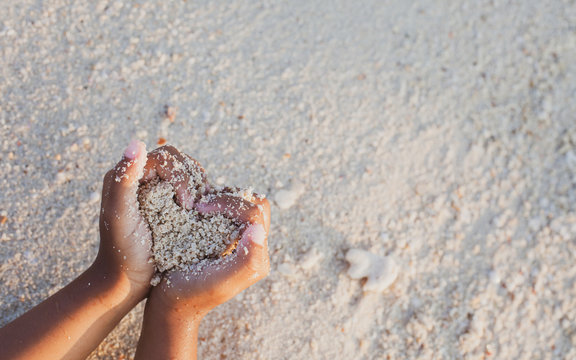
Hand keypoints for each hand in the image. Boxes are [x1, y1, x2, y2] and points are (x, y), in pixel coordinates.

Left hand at [96, 142, 201, 296]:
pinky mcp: (170, 206)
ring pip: (188, 176)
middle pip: (179, 163)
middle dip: (192, 181)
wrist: (127, 280)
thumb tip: (137, 143)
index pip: (165, 157)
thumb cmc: (122, 250)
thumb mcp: (121, 213)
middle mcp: (142, 179)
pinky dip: (201, 199)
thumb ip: (125, 177)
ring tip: (199, 210)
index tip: (186, 202)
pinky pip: (191, 192)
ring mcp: (158, 193)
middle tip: (194, 207)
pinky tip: (203, 213)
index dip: (181, 175)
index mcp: (127, 175)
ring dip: (199, 189)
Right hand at [149, 193, 270, 319]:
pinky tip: (196, 209)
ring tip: (199, 206)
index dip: (229, 204)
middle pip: (254, 202)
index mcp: (257, 254)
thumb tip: (258, 230)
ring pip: (242, 202)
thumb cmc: (192, 293)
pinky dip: (214, 202)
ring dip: (222, 198)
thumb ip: (246, 260)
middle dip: (229, 197)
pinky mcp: (225, 232)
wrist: (170, 302)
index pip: (255, 212)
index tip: (201, 208)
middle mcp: (252, 244)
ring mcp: (239, 237)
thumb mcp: (219, 282)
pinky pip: (228, 207)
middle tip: (201, 205)